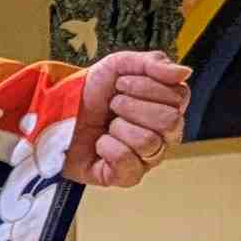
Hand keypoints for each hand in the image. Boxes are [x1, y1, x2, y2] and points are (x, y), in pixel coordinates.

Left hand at [70, 50, 189, 186]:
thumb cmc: (91, 93)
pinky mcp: (126, 176)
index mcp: (168, 107)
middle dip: (132, 106)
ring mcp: (147, 158)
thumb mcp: (118, 66)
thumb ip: (153, 63)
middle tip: (113, 104)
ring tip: (107, 124)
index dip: (147, 86)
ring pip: (149, 142)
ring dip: (119, 126)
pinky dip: (108, 146)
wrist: (56, 113)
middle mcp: (164, 135)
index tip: (120, 84)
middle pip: (170, 121)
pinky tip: (100, 142)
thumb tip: (184, 72)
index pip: (179, 97)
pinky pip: (127, 162)